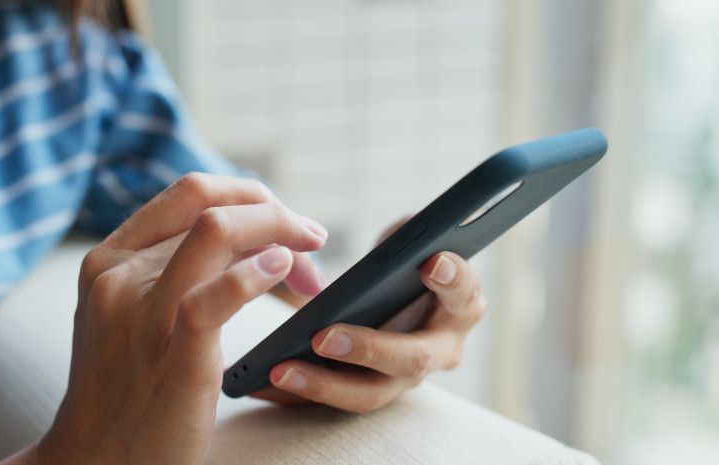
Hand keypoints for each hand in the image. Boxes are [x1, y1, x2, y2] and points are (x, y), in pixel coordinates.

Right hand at [26, 173, 326, 464]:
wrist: (96, 459)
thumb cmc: (126, 389)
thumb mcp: (131, 315)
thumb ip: (168, 271)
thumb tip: (243, 238)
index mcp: (109, 259)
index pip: (190, 191)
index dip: (249, 196)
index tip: (284, 222)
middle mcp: (119, 276)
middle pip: (213, 208)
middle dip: (275, 215)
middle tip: (311, 244)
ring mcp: (143, 313)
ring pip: (217, 231)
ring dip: (281, 233)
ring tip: (311, 269)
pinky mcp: (174, 354)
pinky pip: (218, 294)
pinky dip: (261, 274)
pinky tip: (286, 274)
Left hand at [252, 217, 486, 412]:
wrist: (391, 300)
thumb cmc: (403, 264)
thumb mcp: (411, 241)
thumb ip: (413, 233)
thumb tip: (411, 227)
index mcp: (459, 306)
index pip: (463, 294)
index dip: (452, 280)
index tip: (430, 262)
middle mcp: (440, 349)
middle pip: (411, 359)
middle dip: (367, 348)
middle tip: (323, 337)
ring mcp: (402, 378)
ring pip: (369, 393)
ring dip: (323, 385)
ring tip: (279, 370)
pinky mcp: (366, 391)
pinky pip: (330, 401)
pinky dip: (292, 396)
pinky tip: (254, 383)